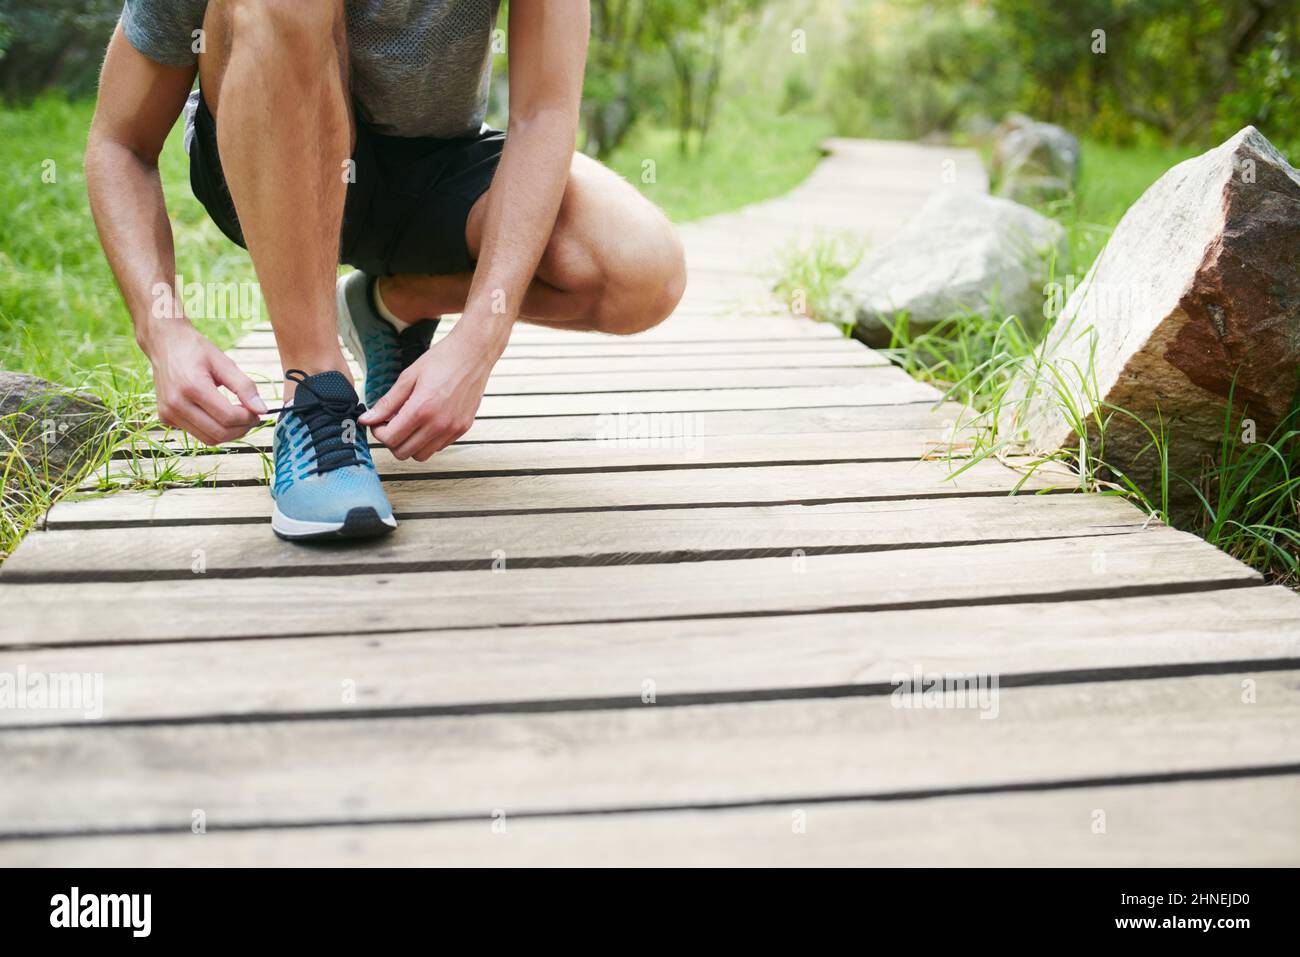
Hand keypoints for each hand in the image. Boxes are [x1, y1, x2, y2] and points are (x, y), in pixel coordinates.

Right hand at [147, 323, 266, 444]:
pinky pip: (197, 434)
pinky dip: (213, 430)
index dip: (248, 418)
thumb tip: (262, 410)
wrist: (164, 344)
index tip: (258, 411)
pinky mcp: (165, 418)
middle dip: (242, 429)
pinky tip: (218, 414)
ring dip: (229, 433)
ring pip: (208, 439)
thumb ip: (245, 387)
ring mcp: (168, 413)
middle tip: (252, 417)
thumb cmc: (196, 350)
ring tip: (238, 418)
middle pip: (219, 433)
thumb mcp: (224, 363)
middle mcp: (176, 404)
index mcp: (192, 387)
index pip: (228, 417)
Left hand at [359, 323, 498, 460]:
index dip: (378, 432)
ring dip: (410, 444)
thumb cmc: (442, 359)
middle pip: (403, 452)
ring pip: (421, 455)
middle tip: (390, 424)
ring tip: (409, 424)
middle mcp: (438, 424)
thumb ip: (387, 402)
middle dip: (391, 440)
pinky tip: (426, 422)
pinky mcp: (462, 429)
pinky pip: (438, 447)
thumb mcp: (408, 377)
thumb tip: (366, 419)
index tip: (378, 422)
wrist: (474, 353)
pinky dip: (427, 441)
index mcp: (421, 409)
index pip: (390, 438)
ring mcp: (452, 429)